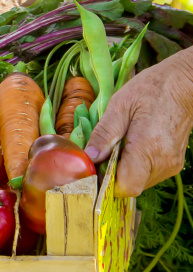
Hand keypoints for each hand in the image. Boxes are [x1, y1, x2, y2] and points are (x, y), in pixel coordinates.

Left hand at [85, 52, 192, 196]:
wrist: (182, 85)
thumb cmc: (150, 90)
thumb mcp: (119, 106)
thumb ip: (104, 134)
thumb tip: (89, 157)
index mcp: (148, 147)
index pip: (126, 186)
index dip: (106, 183)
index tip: (95, 168)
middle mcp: (163, 162)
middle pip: (131, 186)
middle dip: (112, 175)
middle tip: (105, 153)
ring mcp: (171, 164)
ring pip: (139, 182)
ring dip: (124, 171)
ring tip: (120, 146)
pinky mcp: (174, 163)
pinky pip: (149, 175)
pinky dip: (136, 167)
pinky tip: (132, 147)